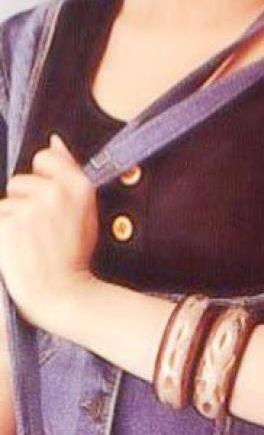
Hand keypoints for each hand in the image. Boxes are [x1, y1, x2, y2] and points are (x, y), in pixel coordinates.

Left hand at [0, 134, 98, 331]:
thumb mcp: (85, 210)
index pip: (44, 157)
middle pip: (19, 182)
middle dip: (22, 202)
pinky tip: (16, 251)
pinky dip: (2, 236)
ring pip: (5, 205)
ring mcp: (30, 209)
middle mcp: (55, 192)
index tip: (43, 199)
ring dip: (10, 221)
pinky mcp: (7, 226)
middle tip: (37, 231)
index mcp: (78, 186)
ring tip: (27, 244)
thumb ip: (69, 171)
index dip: (40, 177)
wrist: (62, 294)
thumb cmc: (74, 255)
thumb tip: (54, 140)